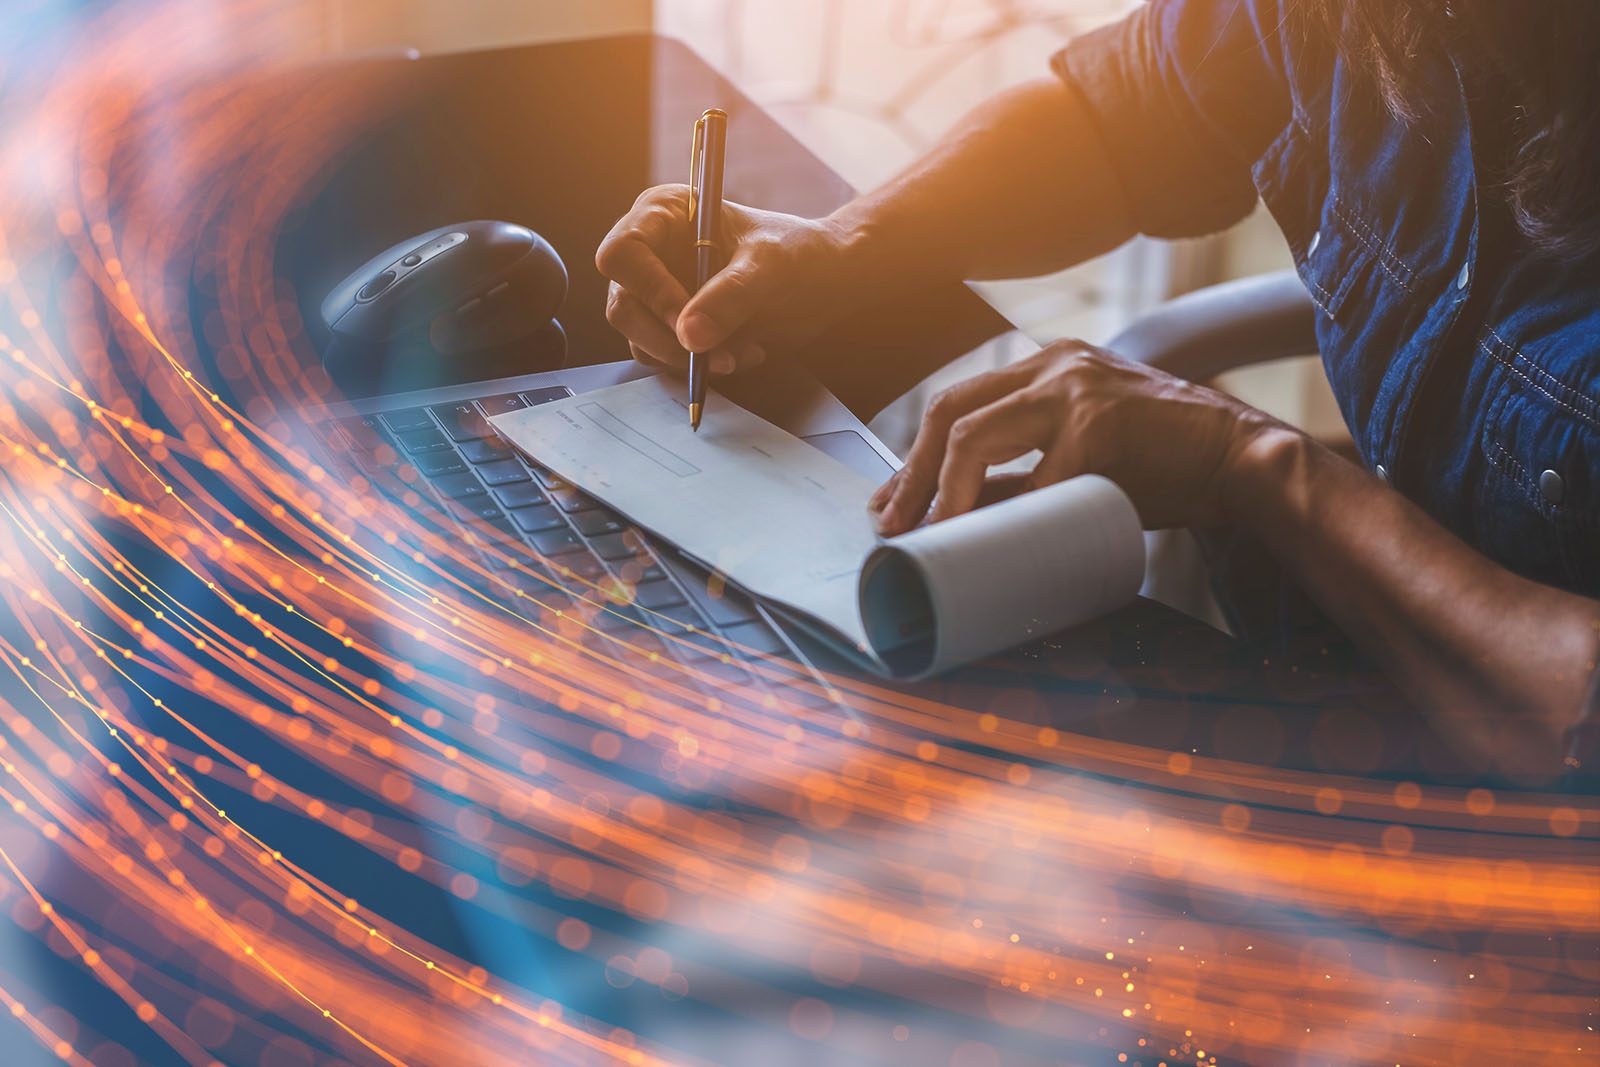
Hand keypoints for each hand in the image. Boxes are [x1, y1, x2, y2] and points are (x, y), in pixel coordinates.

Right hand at [595, 185, 867, 374]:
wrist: (826, 280)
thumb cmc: (798, 253)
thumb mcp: (770, 268)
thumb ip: (730, 296)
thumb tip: (688, 336)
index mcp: (663, 215)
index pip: (623, 253)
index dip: (649, 290)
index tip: (687, 321)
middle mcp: (651, 253)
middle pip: (624, 306)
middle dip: (668, 339)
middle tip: (715, 356)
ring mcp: (658, 293)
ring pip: (642, 340)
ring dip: (689, 358)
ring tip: (741, 354)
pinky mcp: (674, 326)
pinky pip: (667, 357)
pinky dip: (701, 366)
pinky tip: (743, 353)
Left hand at [869, 341, 1285, 533]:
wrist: (1243, 460)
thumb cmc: (1165, 466)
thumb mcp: (1082, 460)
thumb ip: (1024, 474)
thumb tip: (957, 515)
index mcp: (1048, 369)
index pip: (957, 405)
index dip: (915, 460)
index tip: (894, 505)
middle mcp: (1055, 366)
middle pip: (948, 411)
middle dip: (911, 476)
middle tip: (893, 527)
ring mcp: (1074, 388)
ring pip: (970, 434)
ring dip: (940, 492)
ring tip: (927, 535)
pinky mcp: (1097, 422)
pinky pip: (1029, 479)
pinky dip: (1003, 516)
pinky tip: (990, 544)